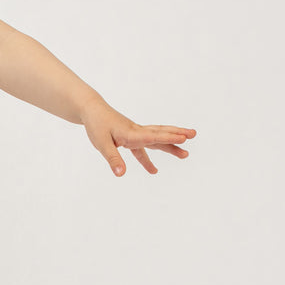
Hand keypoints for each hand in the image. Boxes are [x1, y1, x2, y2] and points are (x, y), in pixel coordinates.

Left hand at [80, 99, 195, 175]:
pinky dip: (148, 158)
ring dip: (170, 145)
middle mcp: (137, 132)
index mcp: (131, 133)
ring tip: (185, 154)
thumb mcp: (101, 144)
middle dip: (177, 136)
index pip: (152, 136)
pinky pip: (144, 148)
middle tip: (193, 135)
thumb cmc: (96, 125)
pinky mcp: (131, 137)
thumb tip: (121, 174)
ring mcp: (135, 134)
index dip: (168, 137)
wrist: (91, 110)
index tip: (184, 138)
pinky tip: (153, 170)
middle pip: (160, 134)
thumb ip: (113, 159)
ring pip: (156, 140)